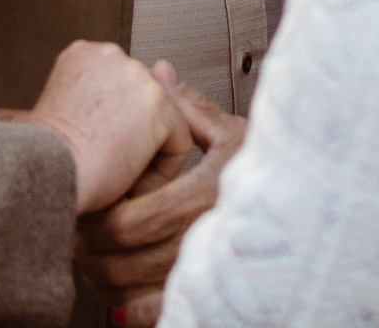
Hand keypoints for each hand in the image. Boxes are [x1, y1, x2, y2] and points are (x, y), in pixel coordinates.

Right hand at [14, 41, 188, 214]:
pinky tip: (127, 183)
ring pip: (164, 127)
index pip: (123, 93)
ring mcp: (137, 77)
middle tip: (101, 164)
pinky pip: (179, 147)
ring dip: (145, 157)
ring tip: (110, 174)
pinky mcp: (159, 107)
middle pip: (145, 106)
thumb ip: (103, 97)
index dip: (113, 129)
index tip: (91, 148)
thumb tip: (160, 70)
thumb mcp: (68, 115)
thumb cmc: (47, 158)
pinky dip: (159, 174)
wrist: (42, 175)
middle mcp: (112, 55)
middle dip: (133, 139)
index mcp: (83, 54)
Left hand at [75, 66, 246, 327]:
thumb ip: (191, 110)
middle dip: (92, 247)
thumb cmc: (271, 177)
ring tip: (88, 260)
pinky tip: (117, 296)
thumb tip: (160, 74)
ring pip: (135, 290)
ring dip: (102, 278)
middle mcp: (208, 238)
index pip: (135, 218)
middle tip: (74, 233)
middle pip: (127, 256)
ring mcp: (207, 273)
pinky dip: (128, 309)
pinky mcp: (207, 298)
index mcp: (208, 195)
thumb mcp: (234, 136)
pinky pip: (155, 315)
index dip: (101, 217)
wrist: (304, 216)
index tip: (85, 206)